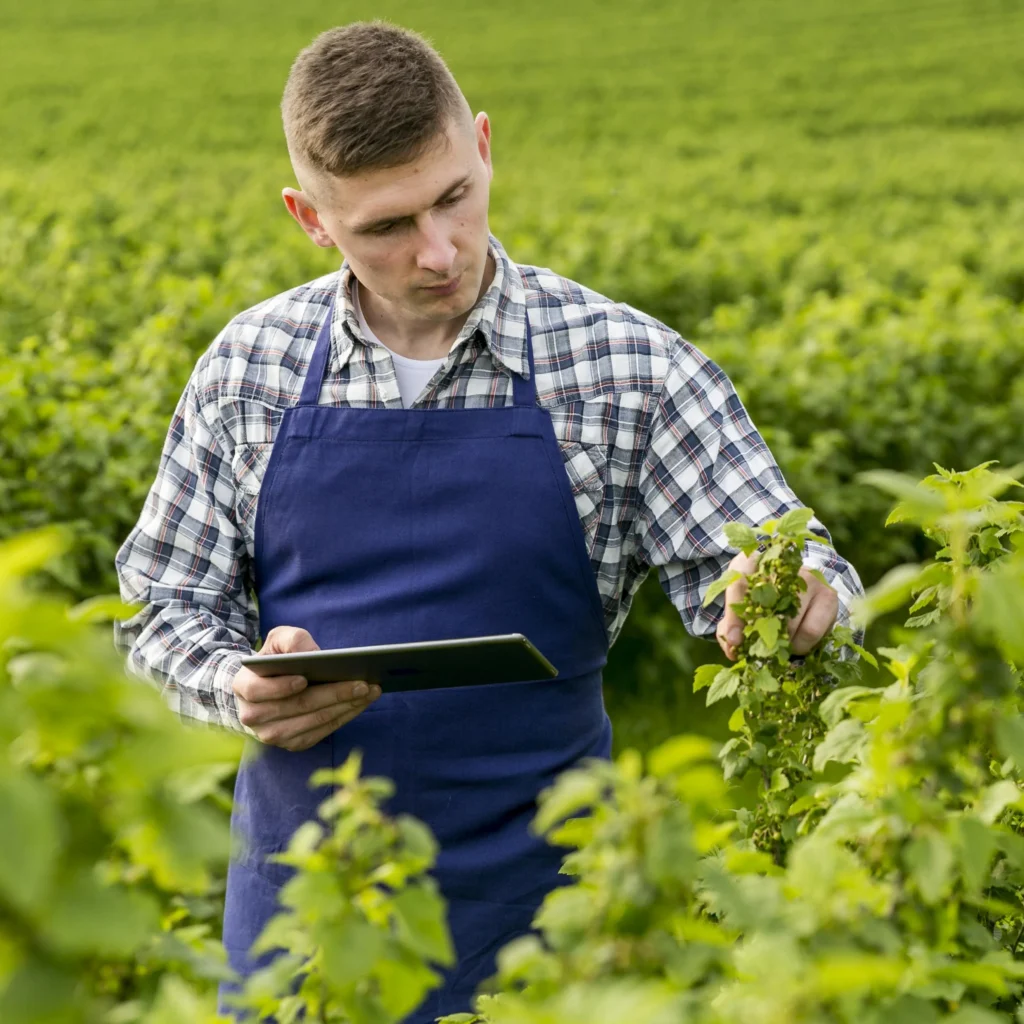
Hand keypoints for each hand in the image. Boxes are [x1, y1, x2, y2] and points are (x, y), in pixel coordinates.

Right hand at [232, 626, 379, 750]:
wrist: (268, 687)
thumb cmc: (276, 660)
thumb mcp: (279, 640)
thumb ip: (292, 641)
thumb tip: (313, 655)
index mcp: (244, 687)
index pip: (259, 691)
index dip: (281, 687)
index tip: (304, 678)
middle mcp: (253, 716)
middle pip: (297, 707)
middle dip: (333, 694)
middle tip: (362, 683)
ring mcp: (272, 734)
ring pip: (313, 722)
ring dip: (345, 707)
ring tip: (370, 691)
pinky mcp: (292, 744)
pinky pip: (321, 732)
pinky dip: (344, 717)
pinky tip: (362, 703)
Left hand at [715, 551, 838, 661]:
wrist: (796, 580)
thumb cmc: (761, 594)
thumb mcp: (741, 602)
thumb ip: (731, 626)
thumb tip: (733, 648)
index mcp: (752, 561)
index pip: (739, 584)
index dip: (735, 616)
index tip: (734, 641)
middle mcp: (783, 566)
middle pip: (769, 607)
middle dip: (761, 635)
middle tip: (758, 650)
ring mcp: (810, 578)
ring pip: (792, 623)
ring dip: (782, 643)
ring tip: (777, 647)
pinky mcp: (828, 596)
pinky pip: (813, 631)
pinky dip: (801, 645)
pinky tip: (795, 643)